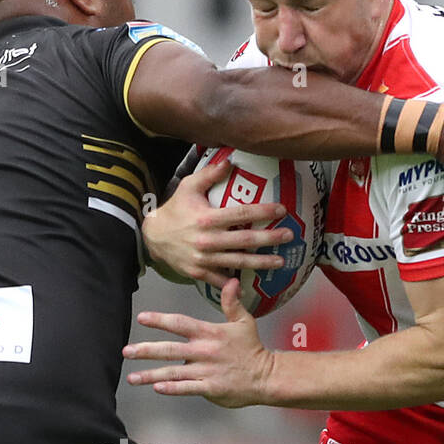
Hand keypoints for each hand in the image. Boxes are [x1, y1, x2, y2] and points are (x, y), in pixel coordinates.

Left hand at [123, 278, 274, 406]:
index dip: (159, 320)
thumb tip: (231, 281)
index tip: (141, 318)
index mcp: (209, 333)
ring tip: (132, 378)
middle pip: (169, 350)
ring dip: (150, 375)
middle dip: (146, 350)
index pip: (179, 323)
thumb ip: (232, 303)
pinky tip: (156, 388)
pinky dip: (171, 388)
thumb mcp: (244, 321)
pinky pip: (187, 388)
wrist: (266, 376)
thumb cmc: (252, 348)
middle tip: (126, 351)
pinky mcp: (210, 388)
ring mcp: (206, 371)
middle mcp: (204, 351)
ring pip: (173, 372)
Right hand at [142, 155, 293, 287]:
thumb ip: (210, 174)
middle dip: (270, 239)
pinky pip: (221, 280)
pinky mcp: (199, 273)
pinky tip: (251, 282)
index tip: (282, 210)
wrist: (154, 237)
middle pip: (245, 241)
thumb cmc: (175, 210)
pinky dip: (235, 283)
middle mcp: (208, 241)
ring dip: (261, 263)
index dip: (264, 212)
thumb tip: (231, 160)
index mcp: (208, 219)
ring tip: (280, 262)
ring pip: (238, 262)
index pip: (242, 215)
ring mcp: (204, 260)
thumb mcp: (188, 187)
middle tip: (289, 236)